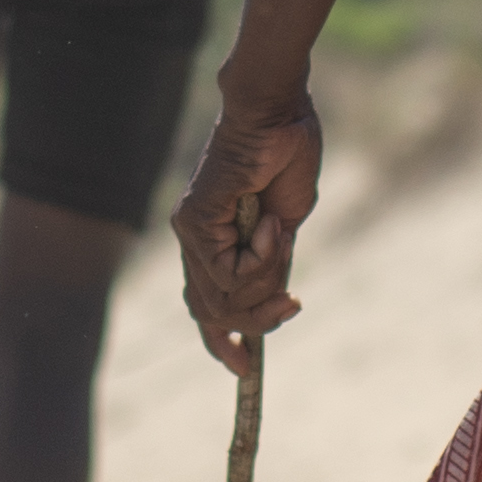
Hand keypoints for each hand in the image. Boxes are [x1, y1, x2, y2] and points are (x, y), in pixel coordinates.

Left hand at [176, 88, 323, 373]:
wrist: (276, 114)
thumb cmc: (287, 157)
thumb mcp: (285, 226)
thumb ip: (273, 262)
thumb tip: (274, 298)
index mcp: (212, 241)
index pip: (204, 306)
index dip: (221, 342)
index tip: (244, 367)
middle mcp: (192, 240)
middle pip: (211, 313)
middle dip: (255, 322)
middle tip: (291, 304)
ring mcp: (190, 231)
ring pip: (222, 298)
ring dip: (264, 282)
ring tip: (281, 239)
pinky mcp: (195, 222)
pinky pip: (228, 272)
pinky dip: (260, 259)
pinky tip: (271, 226)